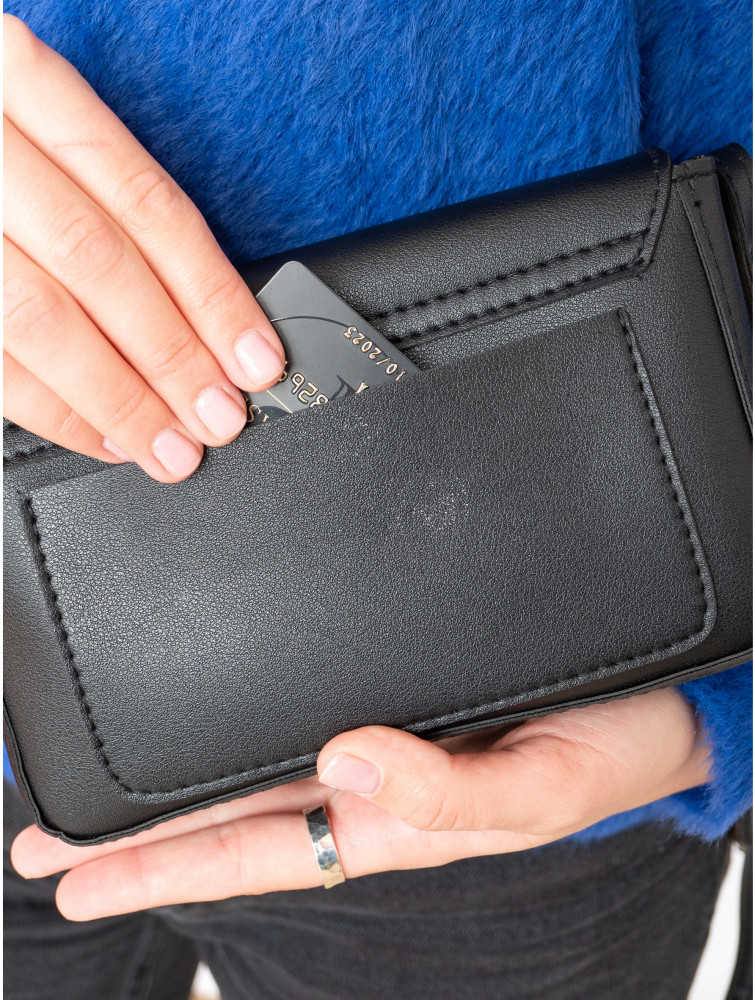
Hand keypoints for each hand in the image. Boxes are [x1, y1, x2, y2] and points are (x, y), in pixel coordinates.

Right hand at [3, 16, 284, 481]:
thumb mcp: (43, 131)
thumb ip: (113, 206)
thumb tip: (207, 318)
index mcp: (23, 85)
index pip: (147, 203)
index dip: (212, 292)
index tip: (256, 357)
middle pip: (99, 264)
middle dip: (172, 355)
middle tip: (219, 416)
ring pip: (42, 320)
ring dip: (119, 398)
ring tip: (171, 445)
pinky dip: (56, 411)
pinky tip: (106, 438)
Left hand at [11, 686, 710, 920]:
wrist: (651, 706)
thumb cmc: (601, 757)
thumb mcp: (532, 795)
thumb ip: (442, 794)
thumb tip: (342, 759)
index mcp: (389, 818)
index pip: (249, 848)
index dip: (157, 864)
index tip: (67, 872)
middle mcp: (367, 776)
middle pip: (228, 811)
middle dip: (136, 834)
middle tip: (43, 839)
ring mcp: (380, 730)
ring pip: (254, 758)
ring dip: (176, 776)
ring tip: (101, 791)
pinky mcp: (400, 682)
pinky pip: (304, 695)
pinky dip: (244, 705)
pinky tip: (217, 702)